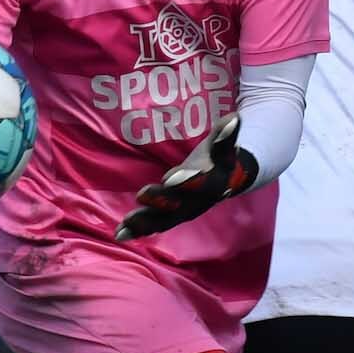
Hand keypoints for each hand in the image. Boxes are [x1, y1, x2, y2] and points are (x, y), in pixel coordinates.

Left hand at [117, 112, 256, 241]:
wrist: (226, 182)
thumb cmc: (219, 161)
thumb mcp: (222, 148)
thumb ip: (225, 136)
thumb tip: (233, 118)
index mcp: (211, 184)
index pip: (200, 183)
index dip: (187, 181)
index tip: (170, 178)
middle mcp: (196, 202)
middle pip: (179, 203)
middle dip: (160, 200)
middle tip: (141, 194)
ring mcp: (183, 212)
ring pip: (164, 218)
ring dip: (145, 221)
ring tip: (127, 222)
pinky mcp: (170, 217)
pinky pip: (154, 225)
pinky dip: (138, 230)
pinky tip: (120, 234)